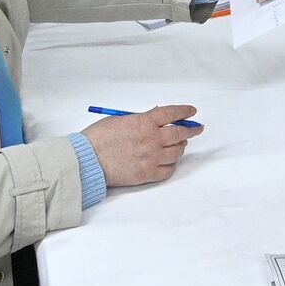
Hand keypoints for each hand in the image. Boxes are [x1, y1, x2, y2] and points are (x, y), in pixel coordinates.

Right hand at [82, 105, 202, 185]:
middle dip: (191, 130)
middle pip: (180, 133)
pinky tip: (169, 161)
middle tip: (197, 128)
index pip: (172, 113)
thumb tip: (156, 118)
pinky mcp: (147, 174)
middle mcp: (152, 139)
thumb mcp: (121, 119)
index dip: (184, 111)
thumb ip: (141, 119)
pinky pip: (168, 170)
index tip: (192, 111)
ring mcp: (151, 158)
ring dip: (181, 147)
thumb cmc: (99, 137)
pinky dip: (171, 165)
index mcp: (145, 122)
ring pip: (177, 153)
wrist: (87, 160)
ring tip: (180, 145)